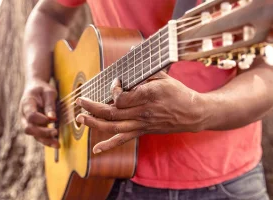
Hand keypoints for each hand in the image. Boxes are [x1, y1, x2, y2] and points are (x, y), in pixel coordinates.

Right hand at [20, 79, 58, 147]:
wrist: (35, 87)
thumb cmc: (42, 89)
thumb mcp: (49, 92)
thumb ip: (50, 105)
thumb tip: (52, 119)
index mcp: (26, 103)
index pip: (30, 115)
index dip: (40, 119)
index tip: (52, 119)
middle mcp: (24, 115)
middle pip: (29, 128)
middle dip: (42, 133)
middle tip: (55, 132)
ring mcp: (27, 122)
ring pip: (33, 135)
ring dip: (45, 141)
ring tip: (57, 145)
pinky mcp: (34, 126)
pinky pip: (38, 136)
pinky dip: (47, 140)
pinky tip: (56, 144)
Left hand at [75, 72, 208, 153]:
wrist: (192, 113)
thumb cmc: (178, 92)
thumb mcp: (163, 76)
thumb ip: (145, 70)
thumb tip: (131, 53)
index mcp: (148, 96)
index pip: (122, 98)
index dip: (113, 91)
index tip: (115, 82)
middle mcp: (143, 112)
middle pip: (112, 113)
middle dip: (93, 107)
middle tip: (80, 101)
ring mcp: (141, 124)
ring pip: (113, 127)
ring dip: (94, 123)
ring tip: (81, 118)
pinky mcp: (142, 131)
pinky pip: (123, 140)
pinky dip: (109, 145)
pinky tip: (96, 150)